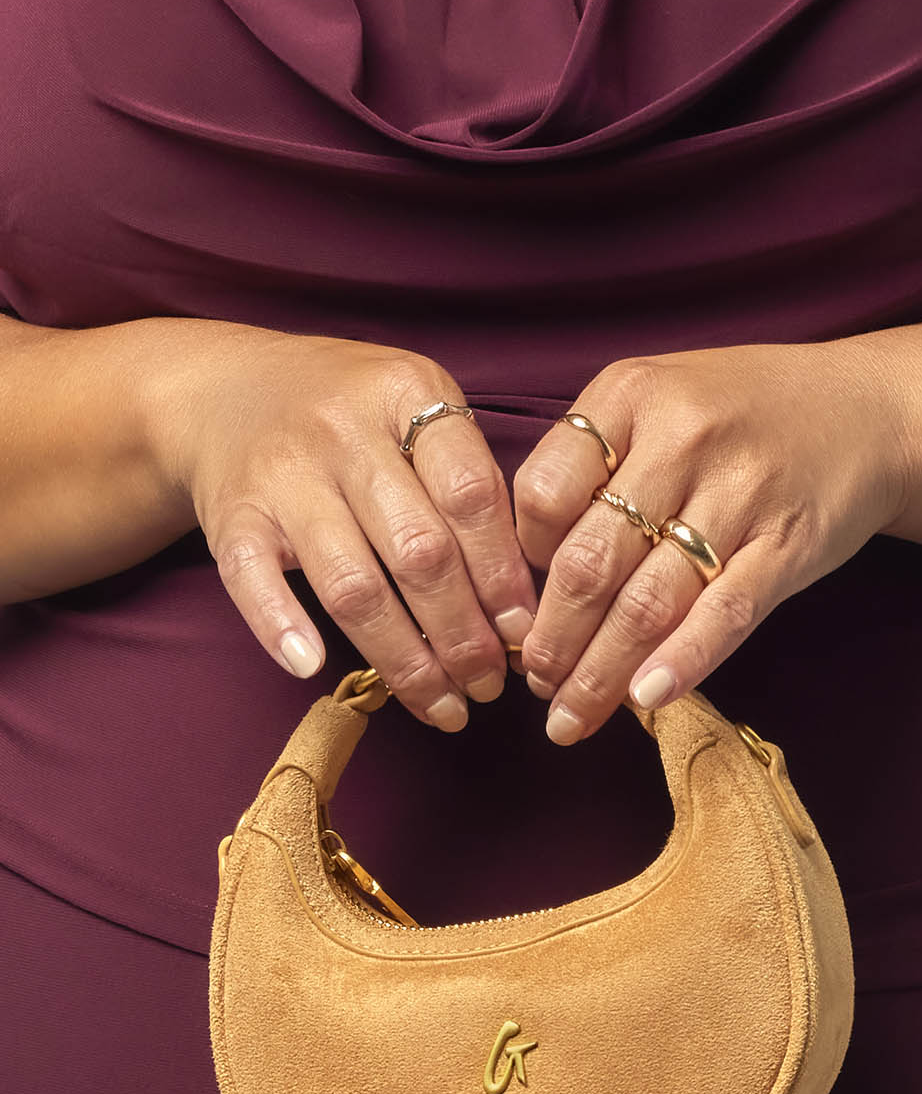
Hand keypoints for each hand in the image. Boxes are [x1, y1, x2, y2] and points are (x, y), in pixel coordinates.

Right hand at [142, 320, 538, 729]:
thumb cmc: (349, 412)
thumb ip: (467, 480)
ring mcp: (281, 475)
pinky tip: (316, 670)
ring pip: (352, 585)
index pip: (471, 494)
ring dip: (404, 659)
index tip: (523, 633)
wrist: (226, 388)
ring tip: (443, 705)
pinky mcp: (231, 516)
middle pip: (419, 552)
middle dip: (463, 634)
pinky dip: (282, 629)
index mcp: (406, 394)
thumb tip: (522, 597)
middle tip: (489, 685)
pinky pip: (254, 581)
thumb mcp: (417, 408)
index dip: (503, 574)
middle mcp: (342, 431)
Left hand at [512, 340, 921, 742]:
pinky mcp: (788, 545)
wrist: (872, 410)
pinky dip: (682, 662)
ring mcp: (740, 493)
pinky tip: (646, 700)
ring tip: (570, 718)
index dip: (525, 565)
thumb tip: (532, 577)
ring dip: (600, 673)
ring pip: (649, 601)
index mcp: (630, 395)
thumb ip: (595, 466)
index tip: (527, 604)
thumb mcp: (657, 400)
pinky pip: (725, 614)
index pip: (543, 495)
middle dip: (553, 640)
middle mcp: (681, 439)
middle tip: (536, 685)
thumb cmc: (742, 414)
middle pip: (590, 562)